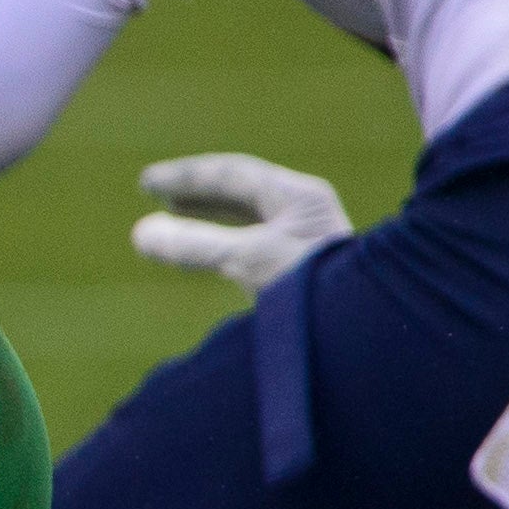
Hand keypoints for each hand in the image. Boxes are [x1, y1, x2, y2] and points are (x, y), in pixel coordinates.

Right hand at [129, 152, 353, 290]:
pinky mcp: (306, 271)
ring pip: (251, 219)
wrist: (366, 334)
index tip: (146, 183)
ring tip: (176, 218)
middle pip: (243, 191)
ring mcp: (309, 241)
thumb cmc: (315, 289)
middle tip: (158, 195)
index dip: (185, 176)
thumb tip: (142, 234)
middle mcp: (306, 212)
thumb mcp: (248, 261)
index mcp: (299, 196)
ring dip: (211, 217)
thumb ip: (194, 245)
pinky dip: (225, 245)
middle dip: (198, 193)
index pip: (232, 173)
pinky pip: (257, 245)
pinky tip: (211, 257)